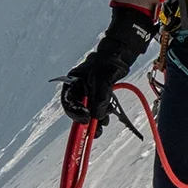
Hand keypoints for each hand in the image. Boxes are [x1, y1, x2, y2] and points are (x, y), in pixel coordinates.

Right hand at [60, 7, 154, 122]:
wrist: (119, 55)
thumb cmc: (107, 63)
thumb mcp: (103, 81)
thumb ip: (99, 99)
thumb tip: (97, 116)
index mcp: (72, 83)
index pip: (68, 102)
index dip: (74, 113)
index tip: (85, 121)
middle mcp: (78, 89)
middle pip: (78, 109)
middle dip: (86, 121)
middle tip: (95, 132)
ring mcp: (87, 92)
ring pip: (88, 111)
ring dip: (96, 118)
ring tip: (104, 123)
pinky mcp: (97, 95)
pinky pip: (97, 108)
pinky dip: (102, 113)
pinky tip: (108, 115)